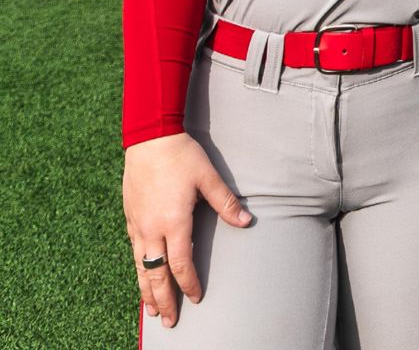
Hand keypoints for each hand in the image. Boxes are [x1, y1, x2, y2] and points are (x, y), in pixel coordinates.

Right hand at [123, 133, 251, 328]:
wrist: (150, 138)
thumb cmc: (182, 156)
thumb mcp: (208, 177)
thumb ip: (226, 202)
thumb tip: (247, 221)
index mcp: (174, 222)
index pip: (182, 264)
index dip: (189, 284)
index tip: (196, 298)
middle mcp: (152, 229)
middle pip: (156, 274)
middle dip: (163, 299)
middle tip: (167, 322)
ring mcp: (137, 224)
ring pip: (140, 266)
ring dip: (146, 290)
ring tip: (150, 310)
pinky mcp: (130, 216)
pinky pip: (132, 250)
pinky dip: (137, 268)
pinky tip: (141, 273)